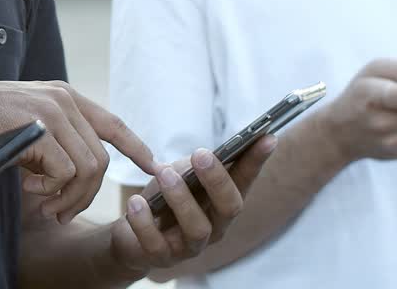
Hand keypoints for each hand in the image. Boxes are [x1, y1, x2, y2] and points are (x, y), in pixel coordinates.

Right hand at [0, 80, 158, 224]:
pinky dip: (51, 191)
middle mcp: (63, 99)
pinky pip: (66, 173)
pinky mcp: (40, 131)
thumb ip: (54, 138)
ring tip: (44, 204)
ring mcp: (52, 113)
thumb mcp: (25, 125)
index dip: (136, 148)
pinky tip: (28, 189)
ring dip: (69, 197)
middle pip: (102, 159)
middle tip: (58, 212)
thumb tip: (79, 170)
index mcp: (63, 95)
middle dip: (86, 194)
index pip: (113, 123)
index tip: (154, 167)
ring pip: (89, 169)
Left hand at [109, 137, 275, 277]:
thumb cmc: (162, 201)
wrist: (130, 235)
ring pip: (197, 228)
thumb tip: (206, 155)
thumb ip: (193, 166)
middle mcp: (214, 227)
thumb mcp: (177, 175)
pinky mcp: (161, 257)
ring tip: (164, 174)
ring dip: (181, 199)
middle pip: (229, 208)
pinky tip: (137, 201)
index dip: (256, 161)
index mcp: (221, 204)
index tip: (267, 137)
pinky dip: (145, 221)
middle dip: (218, 180)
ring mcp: (189, 246)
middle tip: (202, 155)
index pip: (244, 182)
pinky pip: (156, 244)